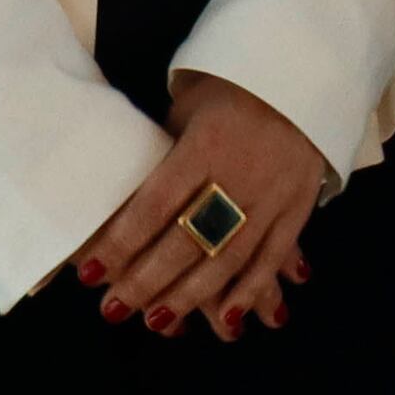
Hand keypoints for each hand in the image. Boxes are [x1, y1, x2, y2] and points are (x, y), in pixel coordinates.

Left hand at [74, 74, 329, 340]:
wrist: (302, 72)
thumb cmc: (231, 87)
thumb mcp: (188, 106)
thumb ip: (162, 152)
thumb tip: (120, 196)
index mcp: (205, 145)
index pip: (156, 203)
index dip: (122, 242)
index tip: (91, 271)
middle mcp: (239, 175)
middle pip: (189, 240)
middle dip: (147, 281)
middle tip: (114, 309)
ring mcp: (272, 196)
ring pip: (229, 258)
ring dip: (191, 296)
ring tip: (157, 322)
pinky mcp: (297, 208)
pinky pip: (272, 258)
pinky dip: (250, 291)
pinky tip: (225, 319)